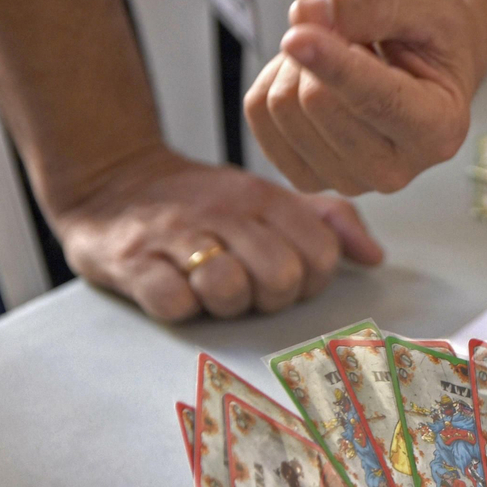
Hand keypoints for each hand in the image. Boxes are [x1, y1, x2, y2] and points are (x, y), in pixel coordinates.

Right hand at [48, 151, 383, 320]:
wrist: (111, 179)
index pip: (321, 255)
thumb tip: (374, 257)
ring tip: (206, 289)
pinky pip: (172, 302)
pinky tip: (172, 291)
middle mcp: (224, 212)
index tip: (283, 278)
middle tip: (244, 288)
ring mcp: (176, 235)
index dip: (309, 281)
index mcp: (264, 198)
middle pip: (281, 275)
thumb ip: (325, 222)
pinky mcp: (132, 260)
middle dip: (268, 297)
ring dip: (222, 304)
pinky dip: (177, 307)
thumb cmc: (202, 203)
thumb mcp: (266, 199)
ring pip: (228, 288)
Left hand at [244, 0, 482, 195]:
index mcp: (438, 130)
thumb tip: (307, 15)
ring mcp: (349, 181)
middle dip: (319, 45)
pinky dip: (274, 79)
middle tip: (347, 33)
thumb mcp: (426, 1)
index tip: (296, 36)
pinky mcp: (307, 177)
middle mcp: (396, 170)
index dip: (333, 65)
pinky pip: (258, 114)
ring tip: (336, 54)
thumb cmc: (433, 36)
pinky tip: (312, 76)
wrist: (423, 66)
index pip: (376, 100)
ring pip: (281, 108)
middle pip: (316, 102)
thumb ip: (374, 2)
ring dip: (296, 62)